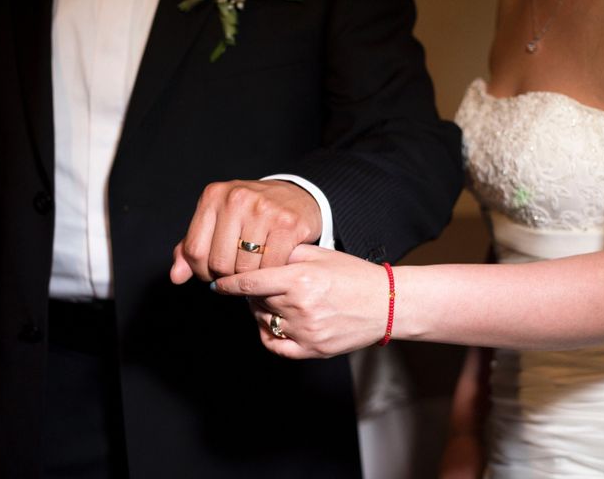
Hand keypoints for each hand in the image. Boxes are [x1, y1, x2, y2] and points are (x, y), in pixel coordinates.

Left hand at [170, 180, 321, 282]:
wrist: (296, 196)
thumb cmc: (250, 213)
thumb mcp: (217, 222)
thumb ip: (193, 248)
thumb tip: (176, 277)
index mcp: (213, 196)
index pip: (194, 250)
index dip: (201, 271)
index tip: (212, 273)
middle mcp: (236, 198)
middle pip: (219, 262)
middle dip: (226, 276)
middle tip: (236, 272)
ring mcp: (264, 210)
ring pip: (245, 268)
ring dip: (249, 277)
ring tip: (253, 269)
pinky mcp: (288, 224)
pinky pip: (271, 266)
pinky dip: (270, 273)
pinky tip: (271, 265)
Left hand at [213, 245, 388, 358]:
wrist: (386, 304)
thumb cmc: (354, 275)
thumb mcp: (321, 254)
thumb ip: (287, 254)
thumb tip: (256, 254)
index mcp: (301, 279)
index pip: (251, 283)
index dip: (229, 285)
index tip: (217, 285)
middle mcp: (301, 307)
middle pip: (256, 302)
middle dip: (252, 294)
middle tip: (261, 287)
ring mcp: (306, 331)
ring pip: (264, 322)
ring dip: (262, 312)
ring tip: (276, 301)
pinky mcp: (313, 349)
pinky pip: (276, 346)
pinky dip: (269, 335)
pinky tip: (274, 323)